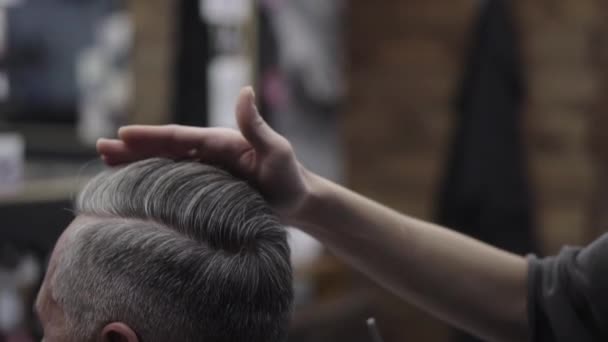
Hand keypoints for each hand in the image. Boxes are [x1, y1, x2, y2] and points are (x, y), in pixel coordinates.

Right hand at [97, 87, 312, 218]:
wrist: (297, 203)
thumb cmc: (289, 178)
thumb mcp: (276, 151)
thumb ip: (257, 126)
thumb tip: (244, 89)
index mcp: (220, 143)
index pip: (179, 137)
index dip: (150, 137)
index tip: (121, 135)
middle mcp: (209, 154)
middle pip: (165, 149)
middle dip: (133, 148)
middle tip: (100, 148)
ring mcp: (206, 172)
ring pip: (165, 166)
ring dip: (136, 164)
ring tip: (106, 164)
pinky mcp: (206, 191)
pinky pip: (174, 184)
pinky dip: (152, 182)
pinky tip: (134, 188)